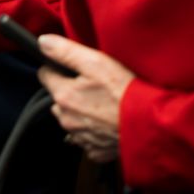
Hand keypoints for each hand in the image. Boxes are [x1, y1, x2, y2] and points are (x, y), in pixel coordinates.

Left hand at [37, 37, 133, 163]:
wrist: (149, 125)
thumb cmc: (124, 91)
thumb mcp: (96, 62)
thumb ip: (65, 51)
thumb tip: (43, 42)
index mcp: (63, 96)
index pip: (44, 75)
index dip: (56, 68)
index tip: (72, 68)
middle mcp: (67, 119)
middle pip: (57, 99)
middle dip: (68, 91)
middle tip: (92, 85)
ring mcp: (80, 137)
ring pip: (70, 119)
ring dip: (79, 112)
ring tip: (102, 103)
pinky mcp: (95, 150)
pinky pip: (86, 138)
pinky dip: (93, 130)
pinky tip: (108, 122)